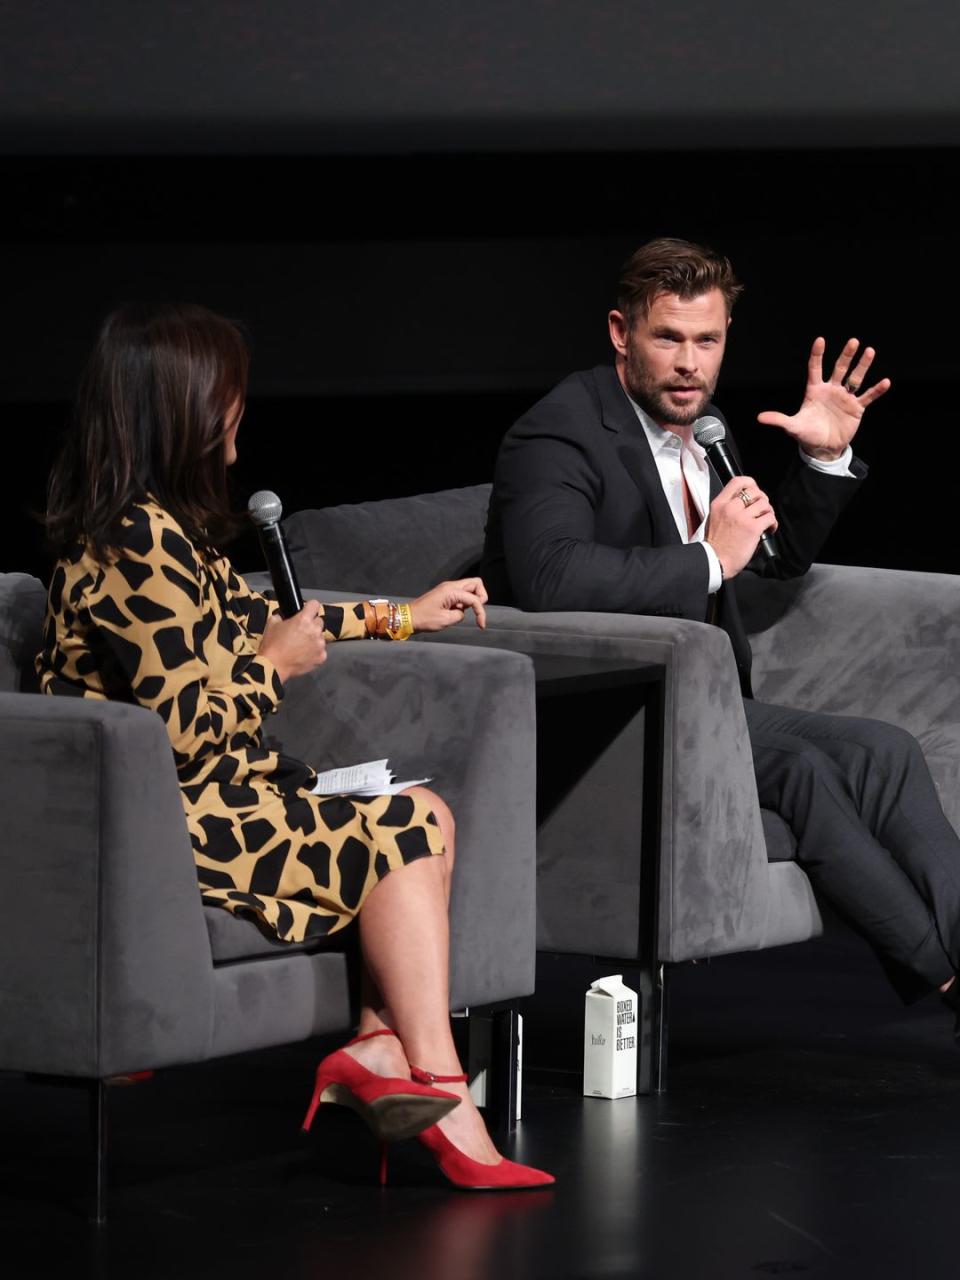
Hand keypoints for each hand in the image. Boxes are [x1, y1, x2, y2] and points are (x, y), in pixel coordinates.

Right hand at [259, 600, 327, 681]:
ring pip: (321, 637)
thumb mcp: (272, 623)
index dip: (310, 607)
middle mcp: (315, 630)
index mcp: (304, 619)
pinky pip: (321, 651)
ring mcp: (320, 645)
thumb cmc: (272, 644)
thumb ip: (281, 616)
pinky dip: (315, 652)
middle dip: (312, 625)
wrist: (274, 666)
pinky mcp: (322, 657)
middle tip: (301, 632)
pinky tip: (304, 655)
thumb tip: (284, 616)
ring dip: (314, 639)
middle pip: (319, 621)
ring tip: (301, 646)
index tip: (307, 611)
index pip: (315, 604)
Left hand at [409, 578, 487, 632]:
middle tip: (476, 611)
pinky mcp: (445, 594)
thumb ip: (460, 615)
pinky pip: (461, 594)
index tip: (481, 626)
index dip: (481, 612)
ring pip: (469, 588)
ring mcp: (447, 589)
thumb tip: (462, 611)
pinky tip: (456, 612)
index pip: (475, 598)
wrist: (408, 617)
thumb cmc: (424, 619)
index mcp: (451, 591)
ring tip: (463, 612)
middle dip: (481, 597)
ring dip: (472, 600)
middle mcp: (450, 586)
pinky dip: (464, 602)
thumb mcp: (445, 620)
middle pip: (476, 584)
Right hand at [705, 476, 778, 579]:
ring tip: (766, 521)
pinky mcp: (753, 528)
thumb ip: (726, 508)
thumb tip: (745, 503)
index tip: (754, 490)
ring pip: (765, 504)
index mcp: (719, 504)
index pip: (737, 482)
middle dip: (762, 500)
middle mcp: (730, 507)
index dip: (750, 483)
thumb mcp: (714, 519)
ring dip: (768, 512)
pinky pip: (770, 518)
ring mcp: (742, 517)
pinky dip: (773, 524)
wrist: (715, 561)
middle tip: (762, 510)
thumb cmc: (716, 545)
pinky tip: (769, 529)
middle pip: (755, 492)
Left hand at [756, 337, 890, 460]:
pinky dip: (876, 390)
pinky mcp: (856, 408)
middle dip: (846, 355)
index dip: (817, 355)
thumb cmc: (807, 434)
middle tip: (853, 341)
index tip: (820, 341)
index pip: (815, 369)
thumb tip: (760, 418)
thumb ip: (779, 420)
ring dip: (862, 365)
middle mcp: (831, 390)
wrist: (823, 448)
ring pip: (855, 378)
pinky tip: (885, 381)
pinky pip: (867, 396)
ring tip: (869, 351)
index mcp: (814, 391)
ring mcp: (845, 397)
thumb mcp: (793, 426)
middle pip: (839, 368)